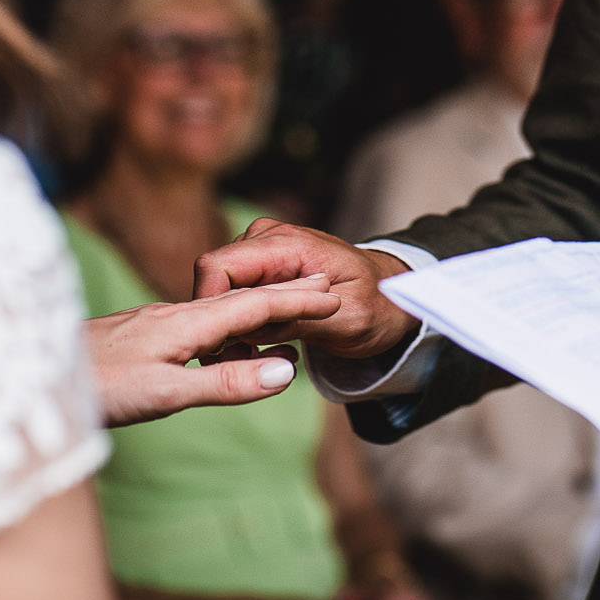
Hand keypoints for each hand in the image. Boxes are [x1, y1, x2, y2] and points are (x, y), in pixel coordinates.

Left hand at [84, 278, 341, 426]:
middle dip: (284, 293)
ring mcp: (150, 323)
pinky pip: (195, 320)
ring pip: (216, 308)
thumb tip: (286, 370)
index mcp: (185, 324)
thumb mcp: (165, 394)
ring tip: (285, 308)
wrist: (30, 375)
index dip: (294, 300)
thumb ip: (225, 382)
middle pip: (239, 300)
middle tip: (325, 287)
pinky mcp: (135, 336)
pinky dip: (224, 320)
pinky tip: (217, 334)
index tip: (333, 292)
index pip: (253, 307)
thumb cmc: (95, 390)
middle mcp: (171, 315)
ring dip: (256, 305)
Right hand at [193, 218, 415, 359]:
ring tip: (261, 354)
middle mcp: (267, 238)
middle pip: (213, 280)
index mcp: (288, 244)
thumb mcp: (348, 321)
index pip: (218, 266)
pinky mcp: (260, 266)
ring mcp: (261, 249)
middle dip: (221, 323)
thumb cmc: (376, 304)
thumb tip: (247, 328)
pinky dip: (240, 322)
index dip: (209, 307)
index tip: (223, 346)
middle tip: (246, 361)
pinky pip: (232, 294)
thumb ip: (297, 319)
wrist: (389, 295)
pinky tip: (262, 344)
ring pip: (219, 291)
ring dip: (231, 326)